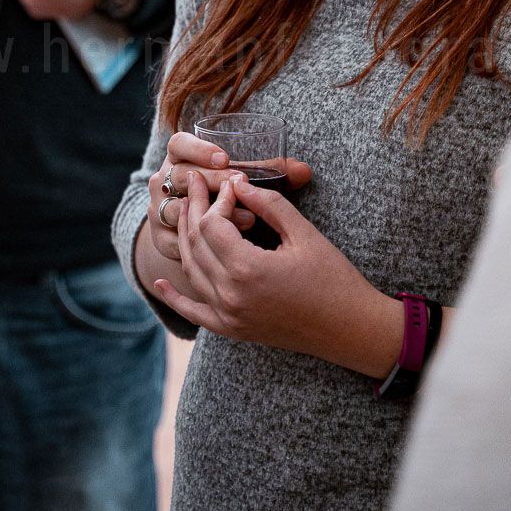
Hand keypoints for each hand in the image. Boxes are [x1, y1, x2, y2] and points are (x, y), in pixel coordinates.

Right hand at [146, 130, 311, 261]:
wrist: (199, 221)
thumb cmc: (226, 190)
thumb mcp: (245, 176)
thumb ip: (271, 172)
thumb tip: (305, 170)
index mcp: (180, 156)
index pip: (178, 144)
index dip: (198, 148)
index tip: (225, 160)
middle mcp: (164, 181)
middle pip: (180, 177)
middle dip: (213, 183)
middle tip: (241, 190)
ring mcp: (159, 210)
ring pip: (177, 212)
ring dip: (212, 216)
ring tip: (247, 221)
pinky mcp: (161, 240)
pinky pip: (175, 244)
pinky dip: (201, 246)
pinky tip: (230, 251)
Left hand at [151, 171, 399, 376]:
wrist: (351, 330)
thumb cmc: (334, 278)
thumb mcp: (304, 233)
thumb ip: (268, 203)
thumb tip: (237, 180)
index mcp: (247, 270)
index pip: (213, 223)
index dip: (219, 198)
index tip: (232, 182)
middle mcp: (230, 295)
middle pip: (197, 242)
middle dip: (195, 209)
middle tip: (197, 183)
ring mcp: (229, 317)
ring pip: (192, 270)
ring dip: (185, 238)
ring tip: (186, 210)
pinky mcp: (233, 330)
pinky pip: (193, 312)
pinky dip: (174, 297)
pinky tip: (160, 282)